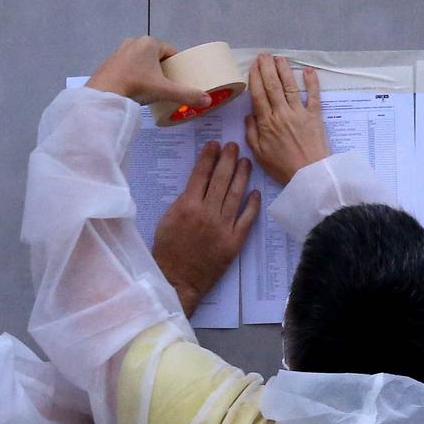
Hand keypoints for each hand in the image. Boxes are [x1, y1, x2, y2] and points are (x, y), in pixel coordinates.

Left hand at [85, 37, 210, 110]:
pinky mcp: (109, 60)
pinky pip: (127, 65)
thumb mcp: (164, 91)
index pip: (170, 51)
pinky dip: (132, 73)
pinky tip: (133, 87)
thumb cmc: (137, 86)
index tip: (176, 77)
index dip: (175, 64)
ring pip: (140, 59)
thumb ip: (187, 95)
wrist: (104, 93)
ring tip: (149, 87)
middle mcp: (135, 41)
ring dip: (146, 70)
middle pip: (155, 55)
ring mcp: (120, 49)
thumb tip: (207, 101)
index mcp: (150, 43)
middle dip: (160, 67)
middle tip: (164, 85)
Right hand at [153, 142, 260, 316]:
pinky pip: (247, 219)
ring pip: (236, 195)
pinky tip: (255, 192)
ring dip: (242, 176)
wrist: (177, 279)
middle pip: (221, 179)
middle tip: (233, 146)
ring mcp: (223, 227)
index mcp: (187, 205)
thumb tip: (197, 185)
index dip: (208, 157)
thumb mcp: (167, 219)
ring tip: (245, 161)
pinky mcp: (234, 241)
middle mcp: (207, 212)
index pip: (201, 174)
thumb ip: (183, 201)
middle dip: (227, 159)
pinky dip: (252, 205)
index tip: (214, 144)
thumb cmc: (167, 250)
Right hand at [244, 54, 330, 187]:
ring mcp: (299, 113)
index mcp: (266, 123)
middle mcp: (282, 114)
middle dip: (267, 68)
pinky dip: (311, 82)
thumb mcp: (259, 154)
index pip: (258, 95)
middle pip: (272, 86)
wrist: (309, 175)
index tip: (253, 66)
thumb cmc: (282, 168)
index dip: (255, 78)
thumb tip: (249, 115)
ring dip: (284, 70)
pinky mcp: (315, 116)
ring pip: (290, 86)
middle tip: (264, 55)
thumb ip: (252, 133)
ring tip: (279, 58)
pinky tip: (307, 70)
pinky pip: (313, 95)